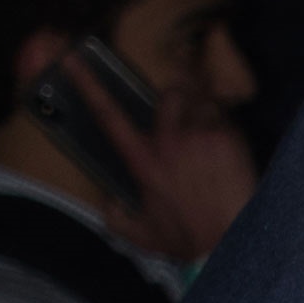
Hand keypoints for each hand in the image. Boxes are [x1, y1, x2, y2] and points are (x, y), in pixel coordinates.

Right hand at [30, 38, 259, 264]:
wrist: (230, 243)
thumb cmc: (189, 241)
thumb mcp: (142, 236)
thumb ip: (116, 219)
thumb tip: (108, 204)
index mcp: (142, 161)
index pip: (107, 114)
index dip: (86, 83)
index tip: (71, 59)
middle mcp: (167, 142)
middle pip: (170, 93)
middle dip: (180, 95)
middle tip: (189, 109)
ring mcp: (198, 136)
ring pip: (202, 101)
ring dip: (208, 112)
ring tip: (214, 137)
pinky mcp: (227, 137)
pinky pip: (227, 117)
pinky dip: (229, 128)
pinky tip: (232, 152)